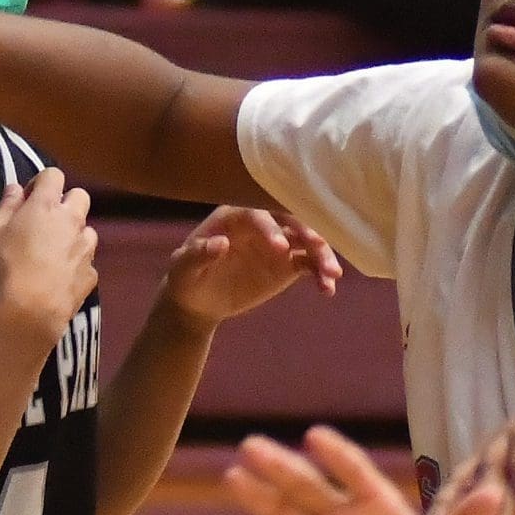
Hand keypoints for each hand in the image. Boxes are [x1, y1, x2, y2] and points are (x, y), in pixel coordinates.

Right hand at [0, 169, 97, 344]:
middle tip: (46, 221)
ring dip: (74, 234)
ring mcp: (86, 247)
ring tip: (55, 251)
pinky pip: (87, 260)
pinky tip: (61, 276)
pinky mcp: (92, 272)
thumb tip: (16, 188)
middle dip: (66, 202)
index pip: (54, 175)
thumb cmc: (8, 263)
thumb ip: (6, 205)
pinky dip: (77, 263)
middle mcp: (73, 220)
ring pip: (88, 229)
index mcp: (47, 205)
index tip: (28, 198)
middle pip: (80, 196)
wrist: (34, 306)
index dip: (41, 182)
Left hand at [161, 207, 340, 324]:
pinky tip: (327, 290)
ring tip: (332, 274)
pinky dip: (321, 274)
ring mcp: (279, 243)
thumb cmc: (185, 278)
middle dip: (307, 233)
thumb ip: (198, 254)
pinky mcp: (288, 264)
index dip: (270, 228)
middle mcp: (262, 223)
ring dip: (322, 254)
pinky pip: (310, 264)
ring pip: (306, 241)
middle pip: (290, 221)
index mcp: (235, 216)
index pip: (258, 214)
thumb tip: (220, 244)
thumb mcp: (182, 269)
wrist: (199, 300)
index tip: (280, 249)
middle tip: (319, 248)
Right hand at [213, 429, 505, 514]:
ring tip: (233, 474)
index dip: (336, 457)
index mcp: (377, 506)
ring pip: (283, 513)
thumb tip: (496, 497)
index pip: (355, 474)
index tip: (314, 436)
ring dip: (258, 496)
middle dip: (280, 467)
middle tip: (251, 444)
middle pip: (308, 487)